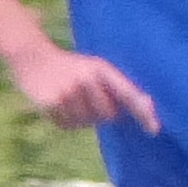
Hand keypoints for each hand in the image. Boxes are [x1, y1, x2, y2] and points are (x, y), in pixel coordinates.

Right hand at [7, 43, 159, 135]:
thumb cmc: (72, 66)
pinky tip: (60, 105)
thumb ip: (120, 86)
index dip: (143, 113)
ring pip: (87, 123)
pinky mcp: (51, 104)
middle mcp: (86, 80)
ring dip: (83, 118)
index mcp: (102, 69)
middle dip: (103, 113)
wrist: (32, 56)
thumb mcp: (97, 67)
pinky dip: (66, 121)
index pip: (129, 94)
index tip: (154, 130)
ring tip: (71, 99)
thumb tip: (148, 106)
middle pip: (109, 115)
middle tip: (88, 99)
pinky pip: (68, 125)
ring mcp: (68, 93)